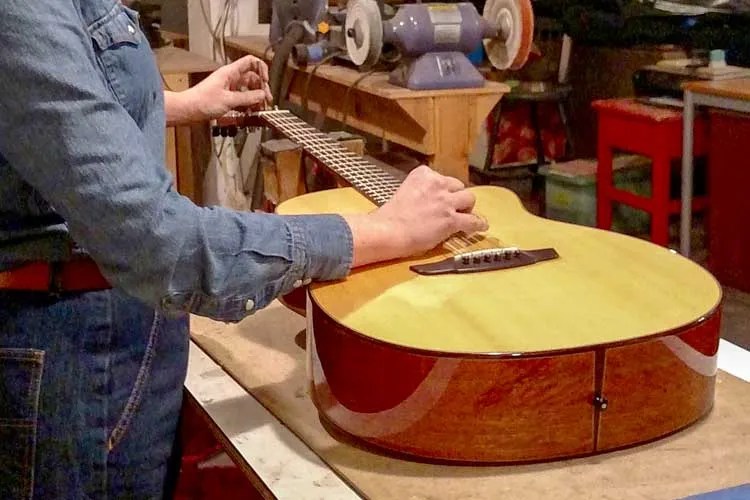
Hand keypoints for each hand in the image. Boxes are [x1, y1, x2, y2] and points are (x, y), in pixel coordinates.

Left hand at [171, 55, 272, 122]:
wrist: (188, 110)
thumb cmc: (201, 102)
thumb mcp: (229, 100)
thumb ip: (248, 98)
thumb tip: (262, 95)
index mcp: (230, 72)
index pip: (251, 62)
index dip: (261, 69)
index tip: (266, 81)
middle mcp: (231, 78)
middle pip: (253, 78)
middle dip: (261, 89)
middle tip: (266, 101)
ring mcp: (229, 88)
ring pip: (248, 90)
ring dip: (256, 99)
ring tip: (260, 108)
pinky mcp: (227, 98)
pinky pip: (242, 99)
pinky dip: (248, 105)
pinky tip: (250, 112)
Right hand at [344, 166, 488, 266]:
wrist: (387, 231)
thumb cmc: (390, 217)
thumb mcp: (404, 193)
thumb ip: (419, 193)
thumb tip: (429, 204)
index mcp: (422, 174)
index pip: (441, 178)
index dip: (443, 189)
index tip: (439, 197)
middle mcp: (436, 183)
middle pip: (458, 186)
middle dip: (456, 196)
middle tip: (451, 208)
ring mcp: (445, 201)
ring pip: (469, 198)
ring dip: (466, 207)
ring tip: (463, 215)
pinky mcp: (451, 219)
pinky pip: (472, 220)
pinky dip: (477, 224)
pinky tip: (480, 227)